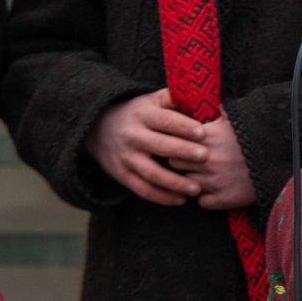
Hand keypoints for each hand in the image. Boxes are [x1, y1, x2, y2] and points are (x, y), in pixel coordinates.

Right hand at [84, 89, 207, 205]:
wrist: (97, 127)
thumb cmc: (139, 114)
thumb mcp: (151, 101)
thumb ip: (173, 99)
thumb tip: (201, 99)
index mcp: (142, 114)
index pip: (164, 120)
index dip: (183, 126)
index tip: (202, 132)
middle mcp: (133, 135)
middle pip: (159, 145)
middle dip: (182, 151)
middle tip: (205, 157)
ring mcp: (126, 157)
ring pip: (151, 173)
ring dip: (174, 183)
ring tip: (197, 188)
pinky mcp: (121, 174)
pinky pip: (142, 189)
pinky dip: (161, 197)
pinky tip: (180, 200)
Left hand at [174, 112, 256, 210]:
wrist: (283, 160)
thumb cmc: (259, 137)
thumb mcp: (239, 119)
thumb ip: (222, 112)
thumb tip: (214, 104)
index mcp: (205, 137)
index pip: (173, 141)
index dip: (177, 144)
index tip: (184, 146)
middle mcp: (206, 159)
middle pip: (175, 163)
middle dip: (182, 162)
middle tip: (193, 162)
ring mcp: (214, 181)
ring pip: (187, 183)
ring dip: (193, 181)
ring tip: (205, 177)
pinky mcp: (225, 199)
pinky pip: (202, 202)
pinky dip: (206, 198)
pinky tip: (215, 191)